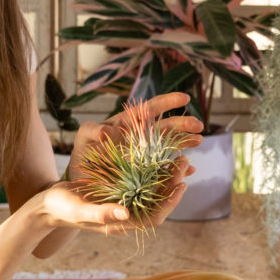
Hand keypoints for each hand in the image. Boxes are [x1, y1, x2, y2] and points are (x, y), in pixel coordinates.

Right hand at [39, 154, 190, 234]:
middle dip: (173, 185)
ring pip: (153, 192)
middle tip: (183, 162)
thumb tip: (125, 215)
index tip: (181, 184)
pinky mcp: (119, 192)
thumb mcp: (78, 209)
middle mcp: (126, 215)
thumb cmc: (61, 208)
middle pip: (158, 203)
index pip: (154, 217)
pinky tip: (159, 157)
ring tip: (177, 158)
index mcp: (120, 224)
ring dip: (166, 177)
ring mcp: (124, 204)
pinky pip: (142, 184)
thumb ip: (101, 214)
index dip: (170, 203)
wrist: (48, 204)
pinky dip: (153, 172)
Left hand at [66, 92, 202, 182]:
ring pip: (169, 146)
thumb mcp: (83, 138)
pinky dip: (177, 169)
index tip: (184, 97)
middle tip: (198, 126)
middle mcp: (139, 138)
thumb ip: (92, 130)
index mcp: (127, 124)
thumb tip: (108, 131)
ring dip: (185, 143)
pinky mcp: (146, 174)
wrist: (81, 181)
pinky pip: (165, 169)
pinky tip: (189, 169)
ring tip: (198, 141)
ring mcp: (144, 156)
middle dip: (182, 124)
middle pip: (165, 127)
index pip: (149, 109)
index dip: (166, 102)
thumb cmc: (82, 155)